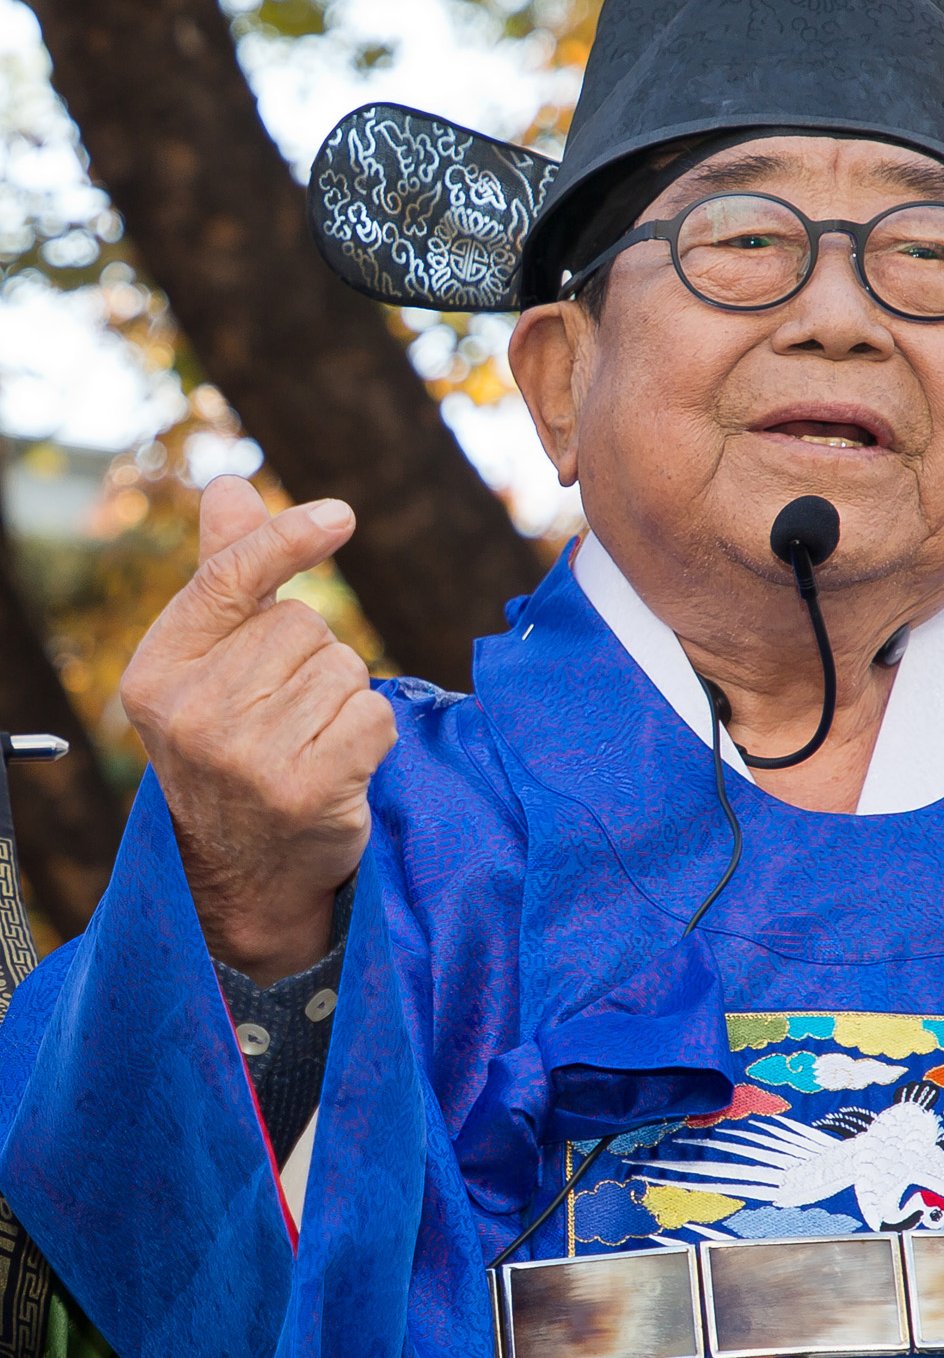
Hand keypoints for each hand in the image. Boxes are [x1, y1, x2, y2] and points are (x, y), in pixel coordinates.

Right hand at [120, 476, 396, 983]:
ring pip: (344, 669)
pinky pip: (373, 714)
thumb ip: (226, 579)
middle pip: (303, 625)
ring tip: (309, 744)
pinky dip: (372, 735)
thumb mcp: (211, 668)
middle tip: (286, 715)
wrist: (246, 870)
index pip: (227, 581)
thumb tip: (230, 487)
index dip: (286, 541)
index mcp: (157, 673)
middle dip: (313, 660)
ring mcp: (246, 756)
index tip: (341, 515)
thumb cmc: (235, 749)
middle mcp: (192, 713)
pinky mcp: (305, 789)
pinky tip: (340, 767)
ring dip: (344, 700)